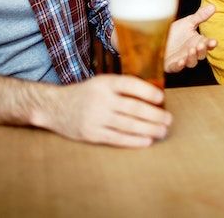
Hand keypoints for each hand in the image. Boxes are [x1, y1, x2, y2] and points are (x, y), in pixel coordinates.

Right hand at [32, 74, 171, 147]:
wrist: (55, 107)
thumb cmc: (86, 94)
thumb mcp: (101, 83)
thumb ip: (122, 87)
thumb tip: (154, 96)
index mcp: (104, 83)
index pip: (130, 84)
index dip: (148, 91)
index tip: (162, 98)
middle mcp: (100, 99)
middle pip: (133, 108)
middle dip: (154, 115)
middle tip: (168, 119)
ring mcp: (95, 118)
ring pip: (128, 125)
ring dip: (149, 129)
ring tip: (162, 131)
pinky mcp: (91, 134)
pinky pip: (117, 138)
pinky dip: (134, 140)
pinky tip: (147, 141)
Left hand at [164, 4, 216, 72]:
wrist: (156, 39)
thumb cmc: (174, 32)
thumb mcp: (187, 22)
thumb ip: (200, 16)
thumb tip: (213, 6)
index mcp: (197, 42)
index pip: (207, 44)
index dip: (211, 44)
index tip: (214, 42)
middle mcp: (191, 52)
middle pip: (201, 55)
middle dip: (202, 50)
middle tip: (201, 44)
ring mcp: (182, 59)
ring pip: (191, 62)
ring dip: (192, 57)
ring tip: (191, 50)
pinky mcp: (172, 65)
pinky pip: (177, 67)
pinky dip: (179, 65)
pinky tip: (180, 61)